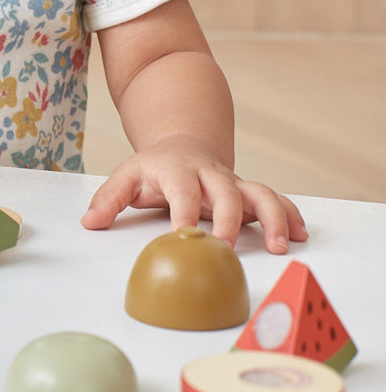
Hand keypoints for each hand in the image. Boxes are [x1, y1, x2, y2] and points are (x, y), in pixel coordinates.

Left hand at [80, 135, 307, 253]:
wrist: (182, 144)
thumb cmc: (153, 169)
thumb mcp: (126, 176)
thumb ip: (108, 199)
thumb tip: (89, 223)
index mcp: (176, 170)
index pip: (181, 189)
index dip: (183, 212)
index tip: (182, 237)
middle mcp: (209, 174)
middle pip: (224, 190)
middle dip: (228, 218)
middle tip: (228, 247)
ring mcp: (232, 182)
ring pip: (259, 192)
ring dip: (273, 217)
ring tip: (282, 245)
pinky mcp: (248, 193)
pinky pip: (275, 199)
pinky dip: (290, 215)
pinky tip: (302, 235)